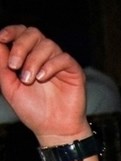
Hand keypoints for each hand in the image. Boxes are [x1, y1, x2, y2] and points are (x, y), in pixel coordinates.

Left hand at [0, 25, 87, 144]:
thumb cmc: (32, 109)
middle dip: (20, 46)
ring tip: (28, 80)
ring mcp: (59, 63)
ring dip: (33, 60)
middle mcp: (44, 57)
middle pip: (34, 34)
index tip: (2, 38)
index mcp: (28, 57)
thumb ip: (1, 65)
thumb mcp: (9, 86)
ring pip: (48, 45)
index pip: (21, 33)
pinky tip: (42, 78)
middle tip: (14, 66)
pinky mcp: (74, 71)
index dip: (11, 31)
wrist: (52, 128)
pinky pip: (63, 58)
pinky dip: (50, 66)